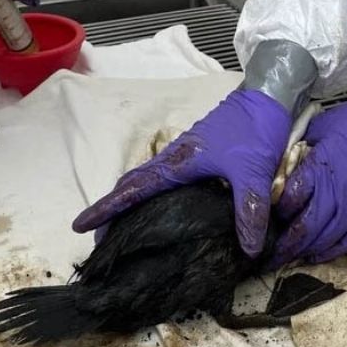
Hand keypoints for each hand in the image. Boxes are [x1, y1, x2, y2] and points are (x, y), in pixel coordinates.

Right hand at [72, 89, 290, 257]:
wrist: (266, 97)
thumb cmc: (255, 129)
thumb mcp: (254, 171)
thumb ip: (250, 209)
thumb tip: (248, 249)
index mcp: (177, 164)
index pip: (131, 190)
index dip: (105, 209)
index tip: (80, 225)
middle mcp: (171, 160)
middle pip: (127, 187)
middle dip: (108, 212)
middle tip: (97, 239)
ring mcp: (179, 157)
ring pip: (140, 182)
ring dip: (124, 203)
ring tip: (117, 229)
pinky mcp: (191, 157)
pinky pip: (156, 179)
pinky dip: (143, 195)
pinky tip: (153, 210)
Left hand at [270, 83, 346, 266]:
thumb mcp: (320, 129)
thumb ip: (299, 154)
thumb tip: (278, 173)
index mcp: (322, 167)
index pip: (292, 198)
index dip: (277, 210)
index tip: (267, 215)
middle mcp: (340, 189)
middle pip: (306, 227)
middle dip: (285, 245)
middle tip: (269, 256)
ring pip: (327, 238)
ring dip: (305, 251)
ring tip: (287, 259)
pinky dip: (332, 251)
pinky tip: (316, 256)